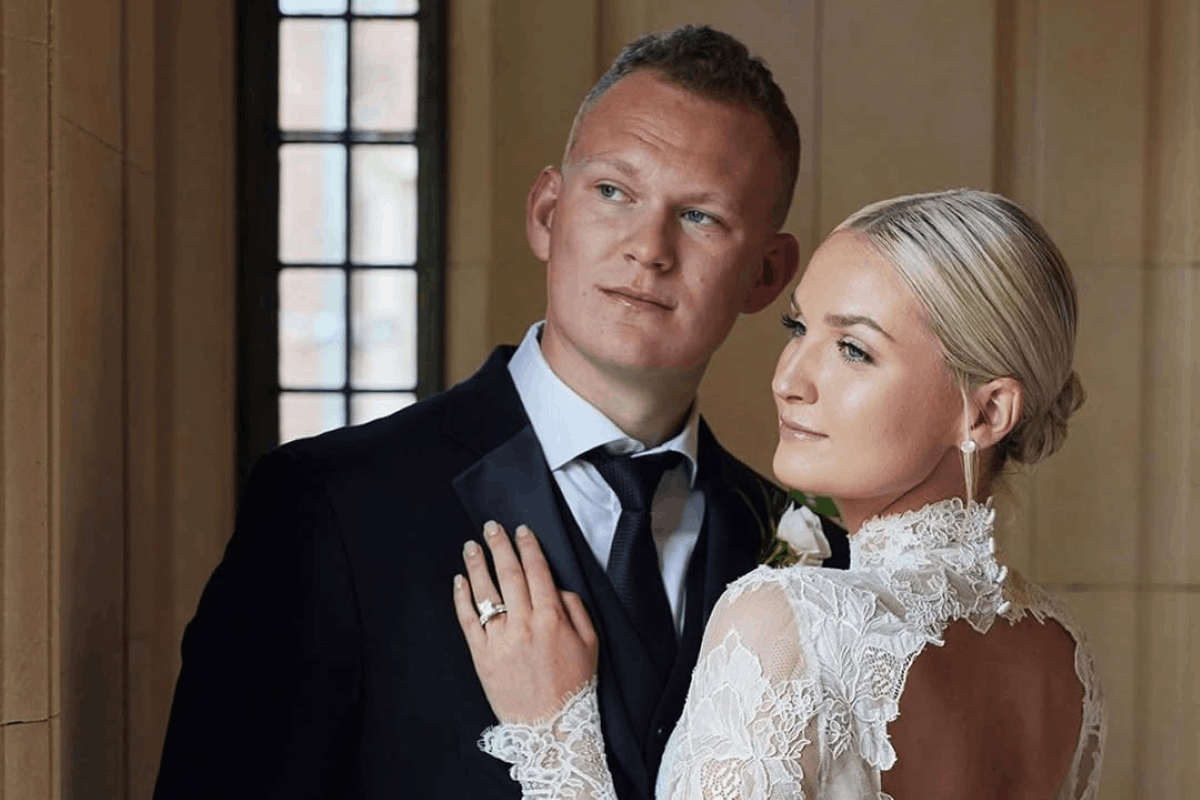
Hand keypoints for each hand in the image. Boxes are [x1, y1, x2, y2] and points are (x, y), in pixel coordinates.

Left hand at [453, 521, 598, 724]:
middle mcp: (524, 624)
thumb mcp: (591, 643)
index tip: (521, 530)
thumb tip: (558, 587)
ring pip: (486, 593)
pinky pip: (468, 621)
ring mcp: (500, 639)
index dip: (528, 547)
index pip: (537, 571)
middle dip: (500, 547)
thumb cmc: (574, 685)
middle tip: (491, 527)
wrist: (550, 727)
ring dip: (477, 565)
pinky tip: (460, 581)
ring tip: (471, 546)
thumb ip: (576, 609)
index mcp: (552, 618)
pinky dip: (462, 598)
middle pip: (509, 574)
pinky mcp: (482, 656)